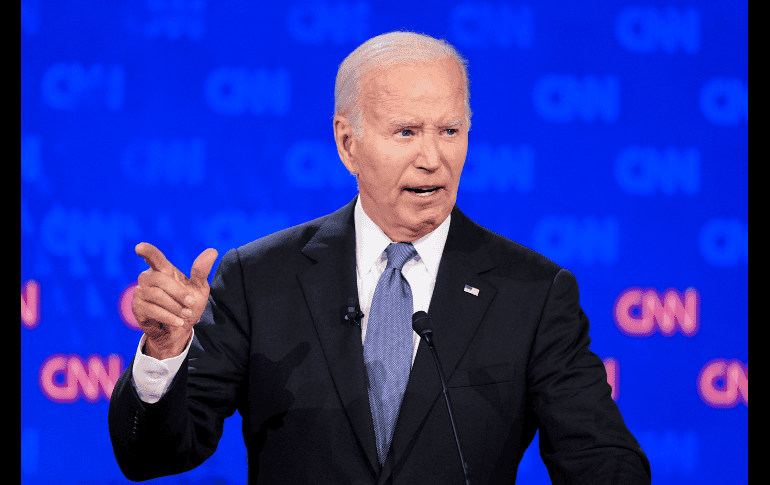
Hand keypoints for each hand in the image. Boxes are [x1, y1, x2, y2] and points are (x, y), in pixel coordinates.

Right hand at [132, 243, 217, 359]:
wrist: (179, 329)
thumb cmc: (188, 305)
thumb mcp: (199, 289)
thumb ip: (202, 271)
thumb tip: (213, 251)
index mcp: (163, 269)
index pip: (154, 257)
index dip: (147, 251)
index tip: (139, 247)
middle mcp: (148, 278)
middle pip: (159, 279)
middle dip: (178, 292)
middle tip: (191, 303)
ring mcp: (140, 292)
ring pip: (156, 295)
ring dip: (175, 306)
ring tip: (187, 314)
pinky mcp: (137, 308)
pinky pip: (152, 310)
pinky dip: (168, 316)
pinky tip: (179, 322)